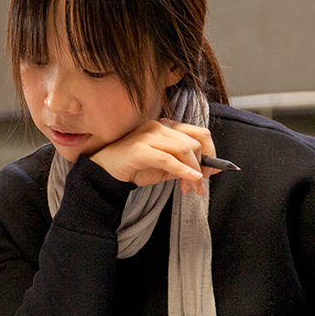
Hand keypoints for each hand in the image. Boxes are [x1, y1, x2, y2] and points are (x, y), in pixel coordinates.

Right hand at [89, 119, 217, 194]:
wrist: (103, 172)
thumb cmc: (133, 167)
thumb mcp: (164, 167)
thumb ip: (183, 164)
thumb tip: (206, 171)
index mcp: (166, 127)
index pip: (199, 133)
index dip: (212, 152)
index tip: (212, 172)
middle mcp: (158, 126)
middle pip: (195, 142)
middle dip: (203, 166)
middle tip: (200, 185)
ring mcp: (148, 135)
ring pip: (185, 149)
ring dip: (194, 172)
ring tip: (192, 189)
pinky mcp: (140, 149)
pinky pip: (168, 159)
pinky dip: (184, 171)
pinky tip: (191, 181)